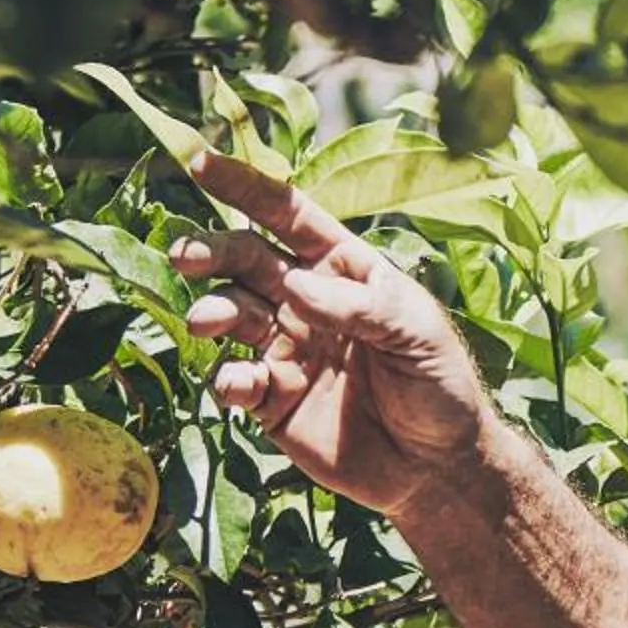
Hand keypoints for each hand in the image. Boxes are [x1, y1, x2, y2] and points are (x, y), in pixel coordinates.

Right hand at [169, 149, 495, 517]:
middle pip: (246, 260)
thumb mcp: (416, 333)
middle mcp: (305, 300)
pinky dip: (228, 380)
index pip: (287, 215)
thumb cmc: (440, 384)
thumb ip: (359, 306)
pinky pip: (235, 381)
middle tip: (187, 255)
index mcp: (343, 268)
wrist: (438, 466)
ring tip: (206, 321)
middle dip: (213, 251)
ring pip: (230, 315)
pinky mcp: (271, 400)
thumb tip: (294, 284)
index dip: (246, 187)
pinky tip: (238, 385)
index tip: (201, 161)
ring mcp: (285, 348)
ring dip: (212, 312)